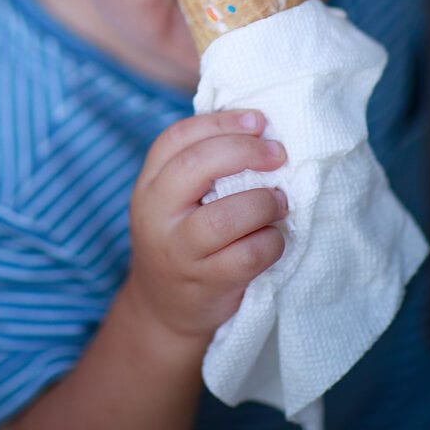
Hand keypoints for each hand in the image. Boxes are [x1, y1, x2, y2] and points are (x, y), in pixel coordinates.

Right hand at [125, 109, 286, 346]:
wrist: (164, 308)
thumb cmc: (183, 238)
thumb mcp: (175, 199)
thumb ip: (202, 166)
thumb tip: (258, 128)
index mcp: (149, 183)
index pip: (177, 137)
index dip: (220, 122)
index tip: (258, 121)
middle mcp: (156, 213)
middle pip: (196, 166)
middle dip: (245, 152)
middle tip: (278, 155)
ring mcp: (178, 251)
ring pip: (224, 217)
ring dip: (262, 202)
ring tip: (279, 201)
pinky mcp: (204, 283)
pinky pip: (246, 257)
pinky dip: (271, 242)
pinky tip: (274, 238)